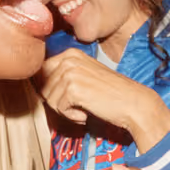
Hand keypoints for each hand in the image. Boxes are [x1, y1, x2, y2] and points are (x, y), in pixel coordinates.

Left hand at [37, 50, 169, 151]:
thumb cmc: (110, 94)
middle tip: (79, 103)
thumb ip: (61, 76)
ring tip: (86, 106)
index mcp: (70, 53)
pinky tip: (88, 111)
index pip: (42, 72)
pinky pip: (59, 109)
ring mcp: (70, 72)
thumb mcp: (84, 76)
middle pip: (43, 87)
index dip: (51, 89)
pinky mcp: (73, 88)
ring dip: (66, 110)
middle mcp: (68, 59)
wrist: (132, 103)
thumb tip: (36, 85)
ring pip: (50, 100)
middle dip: (58, 101)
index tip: (69, 96)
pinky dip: (72, 116)